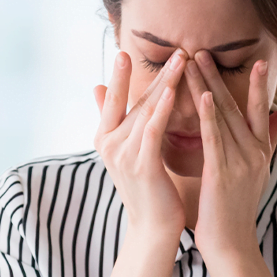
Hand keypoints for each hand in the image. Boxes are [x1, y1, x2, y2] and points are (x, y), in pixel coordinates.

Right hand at [93, 48, 187, 243]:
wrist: (153, 228)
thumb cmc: (146, 189)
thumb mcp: (125, 151)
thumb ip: (114, 120)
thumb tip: (95, 88)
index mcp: (105, 140)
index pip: (112, 100)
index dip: (119, 76)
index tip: (125, 51)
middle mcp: (109, 145)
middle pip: (131, 101)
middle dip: (153, 73)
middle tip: (171, 48)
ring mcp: (124, 155)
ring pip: (145, 111)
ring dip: (164, 83)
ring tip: (181, 60)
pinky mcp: (142, 166)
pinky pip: (152, 131)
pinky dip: (161, 110)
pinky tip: (172, 92)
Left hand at [184, 51, 276, 261]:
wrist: (231, 245)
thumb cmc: (233, 210)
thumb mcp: (254, 173)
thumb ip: (266, 143)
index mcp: (261, 152)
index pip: (260, 110)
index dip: (258, 84)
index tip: (255, 59)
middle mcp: (255, 152)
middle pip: (237, 106)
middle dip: (219, 77)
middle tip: (202, 50)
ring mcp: (242, 162)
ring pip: (223, 116)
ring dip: (208, 86)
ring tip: (195, 60)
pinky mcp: (224, 174)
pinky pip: (215, 139)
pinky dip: (209, 116)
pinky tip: (202, 95)